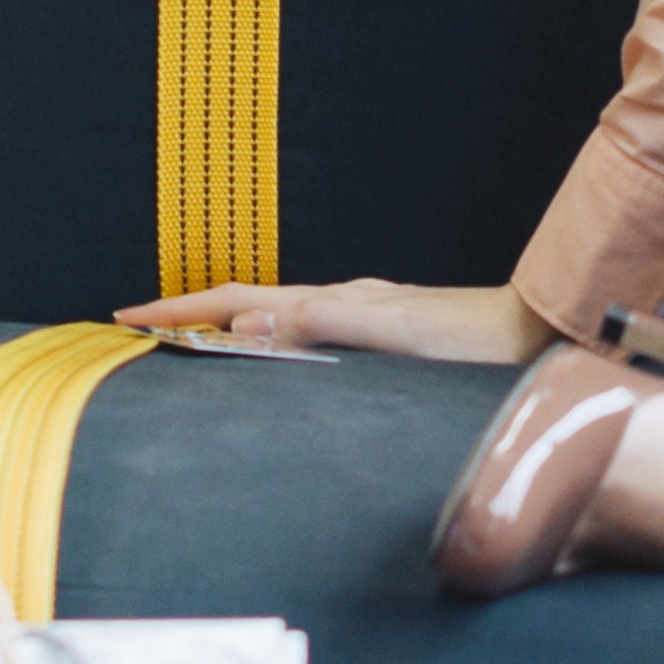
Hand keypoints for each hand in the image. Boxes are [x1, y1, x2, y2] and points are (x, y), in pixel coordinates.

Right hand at [123, 277, 552, 368]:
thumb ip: (321, 326)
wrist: (537, 337)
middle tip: (141, 330)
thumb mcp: (391, 334)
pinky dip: (271, 345)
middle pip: (248, 305)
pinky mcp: (386, 342)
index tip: (125, 318)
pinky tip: (282, 362)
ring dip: (229, 329)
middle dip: (191, 316)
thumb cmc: (472, 342)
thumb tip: (247, 321)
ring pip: (276, 321)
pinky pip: (306, 339)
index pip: (236, 302)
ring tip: (193, 345)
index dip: (178, 311)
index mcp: (333, 303)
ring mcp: (363, 321)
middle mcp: (344, 306)